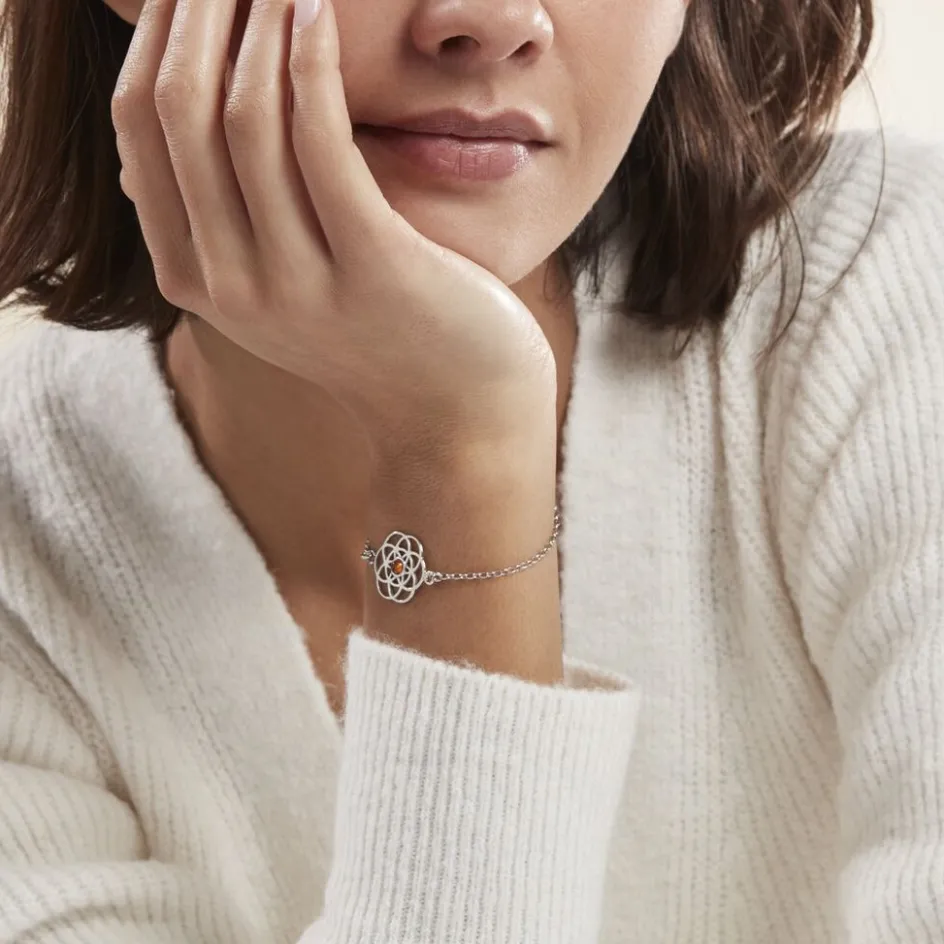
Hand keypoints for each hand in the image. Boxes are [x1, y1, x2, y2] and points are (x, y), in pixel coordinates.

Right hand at [112, 0, 556, 457]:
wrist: (456, 407)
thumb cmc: (378, 330)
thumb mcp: (277, 282)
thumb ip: (217, 220)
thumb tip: (144, 148)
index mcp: (194, 279)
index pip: (138, 130)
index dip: (152, 37)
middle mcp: (230, 286)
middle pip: (177, 112)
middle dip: (192, 11)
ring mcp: (295, 284)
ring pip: (242, 117)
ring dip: (250, 19)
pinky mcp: (371, 267)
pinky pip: (321, 140)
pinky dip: (312, 62)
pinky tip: (316, 10)